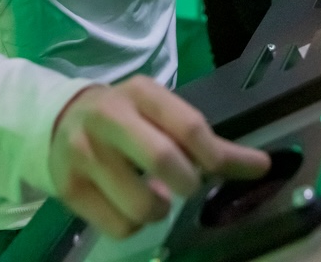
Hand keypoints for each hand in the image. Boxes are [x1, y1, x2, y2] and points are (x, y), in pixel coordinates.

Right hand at [49, 76, 268, 238]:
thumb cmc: (126, 118)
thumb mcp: (161, 114)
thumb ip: (206, 140)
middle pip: (164, 161)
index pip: (189, 126)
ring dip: (159, 210)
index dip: (216, 156)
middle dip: (187, 183)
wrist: (58, 120)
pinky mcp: (68, 187)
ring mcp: (84, 153)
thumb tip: (262, 166)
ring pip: (143, 205)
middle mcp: (109, 118)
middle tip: (184, 183)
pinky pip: (120, 226)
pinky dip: (134, 224)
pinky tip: (126, 202)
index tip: (231, 171)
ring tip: (151, 194)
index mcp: (140, 93)